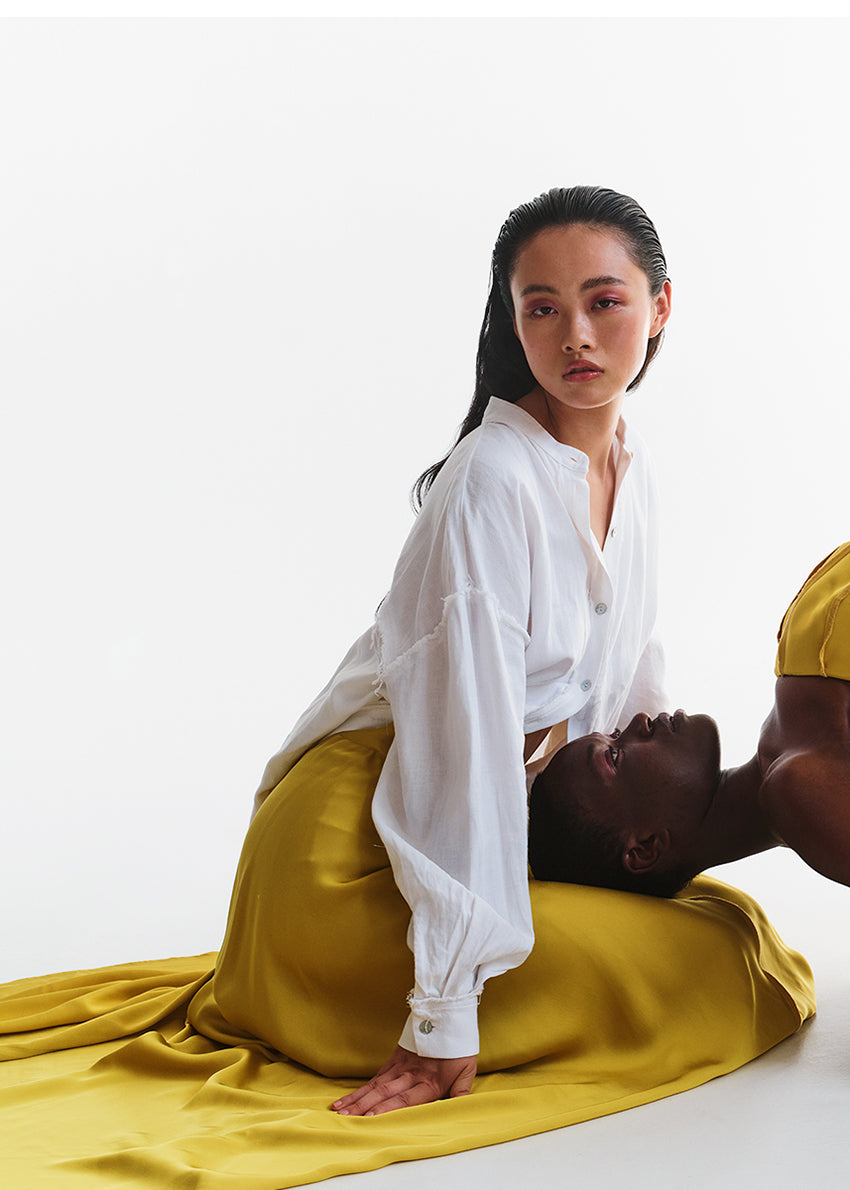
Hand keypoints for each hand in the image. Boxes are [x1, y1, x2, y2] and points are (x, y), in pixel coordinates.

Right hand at [331, 1045, 476, 1115]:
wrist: (448, 1013)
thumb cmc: (459, 1046)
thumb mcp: (467, 1069)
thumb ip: (461, 1091)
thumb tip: (459, 1110)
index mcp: (429, 1082)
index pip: (404, 1099)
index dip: (386, 1109)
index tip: (369, 1118)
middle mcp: (411, 1075)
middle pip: (384, 1093)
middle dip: (363, 1106)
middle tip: (344, 1117)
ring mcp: (401, 1066)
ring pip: (375, 1085)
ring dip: (357, 1098)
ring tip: (339, 1109)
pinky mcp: (396, 1058)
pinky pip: (377, 1076)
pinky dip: (363, 1088)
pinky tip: (349, 1097)